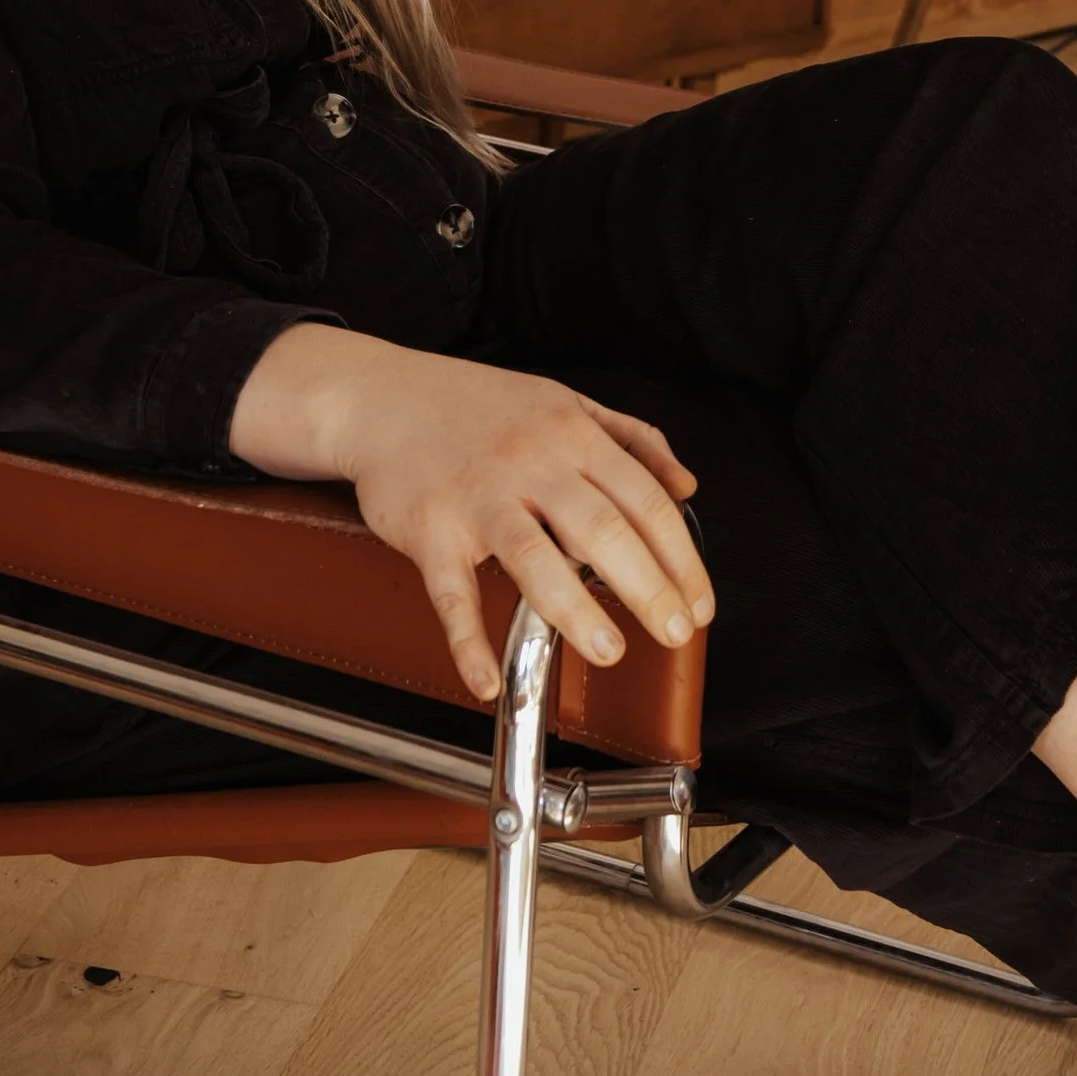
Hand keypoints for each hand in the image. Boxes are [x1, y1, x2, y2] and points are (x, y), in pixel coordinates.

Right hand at [228, 325, 714, 700]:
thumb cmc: (475, 405)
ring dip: (575, 610)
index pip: (645, 500)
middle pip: (602, 529)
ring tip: (609, 651)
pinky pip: (451, 592)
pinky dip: (468, 641)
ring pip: (534, 557)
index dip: (680, 558)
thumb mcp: (565, 402)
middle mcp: (531, 462)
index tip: (697, 604)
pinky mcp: (430, 529)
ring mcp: (478, 495)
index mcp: (572, 435)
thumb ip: (632, 439)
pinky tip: (488, 680)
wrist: (379, 395)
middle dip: (648, 588)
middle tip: (674, 634)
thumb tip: (686, 484)